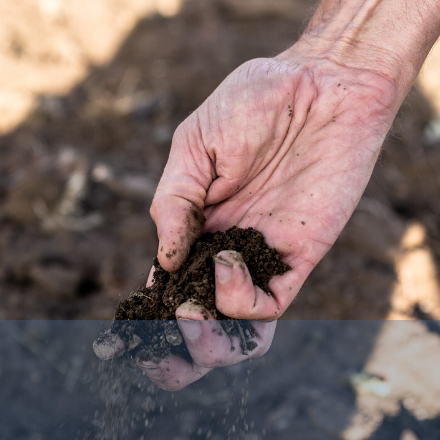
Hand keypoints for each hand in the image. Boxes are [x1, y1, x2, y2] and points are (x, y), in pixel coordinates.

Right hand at [97, 43, 400, 389]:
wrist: (326, 82)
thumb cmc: (257, 100)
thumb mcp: (195, 145)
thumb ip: (174, 203)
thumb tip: (160, 262)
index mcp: (193, 228)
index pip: (163, 290)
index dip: (140, 324)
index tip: (114, 348)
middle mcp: (224, 251)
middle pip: (198, 325)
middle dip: (174, 354)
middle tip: (156, 357)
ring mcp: (261, 257)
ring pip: (235, 329)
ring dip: (208, 345)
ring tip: (189, 324)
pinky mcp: (299, 256)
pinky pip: (269, 304)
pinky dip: (239, 300)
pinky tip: (224, 263)